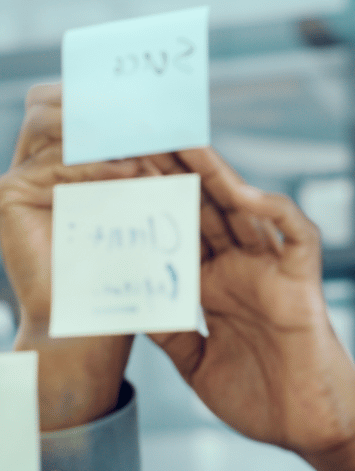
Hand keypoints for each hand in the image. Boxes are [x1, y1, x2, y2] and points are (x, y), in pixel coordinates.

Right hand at [0, 83, 156, 429]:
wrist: (90, 324)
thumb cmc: (124, 269)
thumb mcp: (140, 206)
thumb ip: (143, 164)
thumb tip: (172, 122)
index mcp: (66, 159)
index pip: (79, 103)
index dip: (113, 96)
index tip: (159, 99)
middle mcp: (37, 162)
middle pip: (57, 99)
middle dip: (106, 103)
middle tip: (151, 112)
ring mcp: (20, 176)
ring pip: (52, 121)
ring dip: (104, 130)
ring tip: (147, 147)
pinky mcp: (9, 196)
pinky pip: (55, 163)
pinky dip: (97, 164)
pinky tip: (131, 174)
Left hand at [148, 149, 354, 470]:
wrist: (309, 426)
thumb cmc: (261, 399)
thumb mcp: (195, 364)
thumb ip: (169, 329)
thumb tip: (129, 299)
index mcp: (215, 289)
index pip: (179, 234)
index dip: (151, 205)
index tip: (115, 176)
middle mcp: (241, 271)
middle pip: (206, 211)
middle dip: (175, 176)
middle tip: (142, 139)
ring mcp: (272, 272)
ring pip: (246, 211)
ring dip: (218, 178)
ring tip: (184, 144)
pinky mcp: (304, 280)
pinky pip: (296, 235)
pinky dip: (275, 212)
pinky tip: (244, 193)